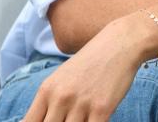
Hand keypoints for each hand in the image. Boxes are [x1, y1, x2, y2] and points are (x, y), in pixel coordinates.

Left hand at [22, 13, 157, 121]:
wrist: (121, 42)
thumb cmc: (92, 61)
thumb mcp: (62, 78)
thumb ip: (49, 101)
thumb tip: (36, 121)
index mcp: (47, 90)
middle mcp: (61, 98)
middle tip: (68, 120)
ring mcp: (81, 104)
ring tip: (83, 118)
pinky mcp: (102, 108)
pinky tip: (96, 120)